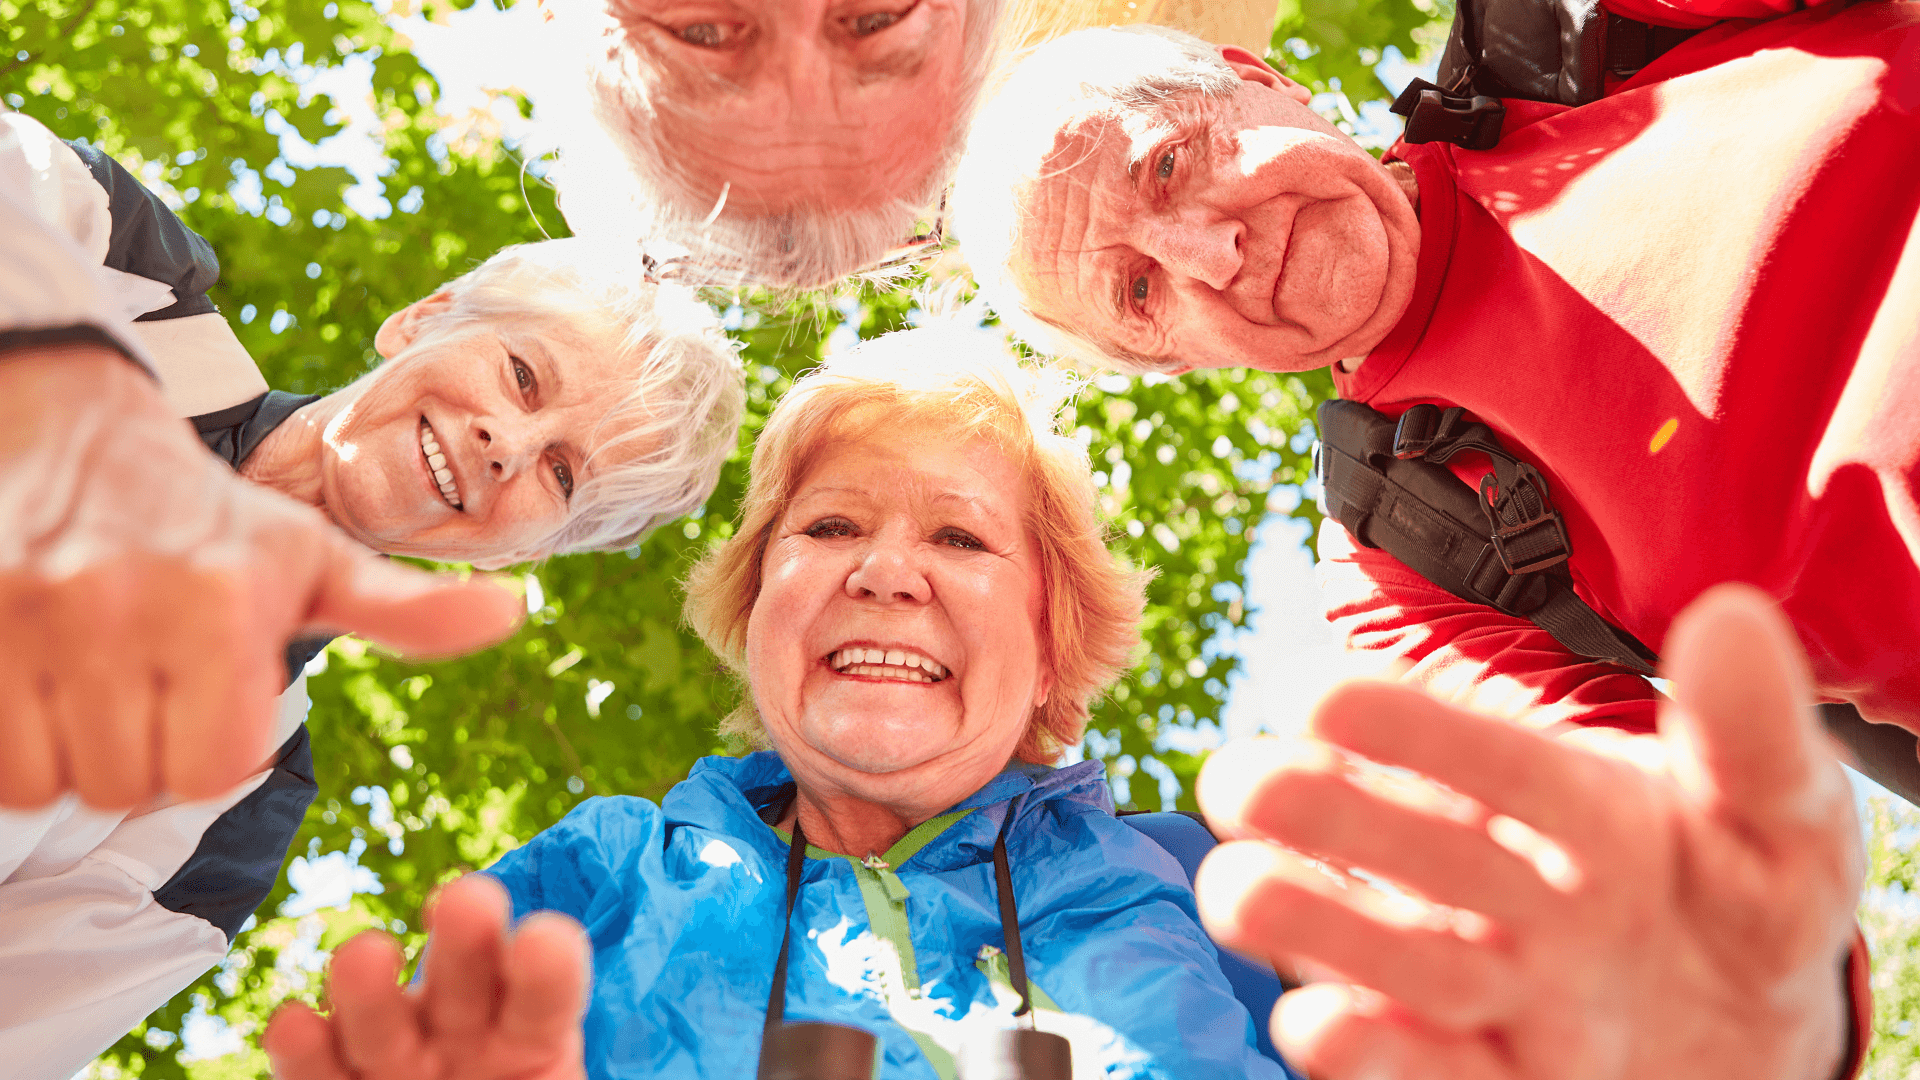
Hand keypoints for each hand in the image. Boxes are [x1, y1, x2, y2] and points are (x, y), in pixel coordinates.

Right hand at [0, 346, 524, 809]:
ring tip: (89, 674)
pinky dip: (11, 744)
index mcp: (227, 595)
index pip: (219, 770)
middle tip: (142, 681)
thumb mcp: (316, 560)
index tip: (206, 692)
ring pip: (50, 782)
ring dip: (70, 752)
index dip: (213, 747)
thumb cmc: (209, 522)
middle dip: (141, 752)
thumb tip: (512, 611)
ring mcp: (24, 609)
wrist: (63, 431)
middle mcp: (122, 598)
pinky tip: (35, 680)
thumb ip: (407, 610)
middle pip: (131, 785)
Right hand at [264, 874, 589, 1079]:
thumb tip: (586, 1062)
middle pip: (464, 980)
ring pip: (381, 1022)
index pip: (545, 995)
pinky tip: (292, 1024)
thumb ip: (552, 1072)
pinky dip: (302, 1049)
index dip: (546, 967)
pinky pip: (318, 1069)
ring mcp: (398, 1060)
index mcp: (532, 1032)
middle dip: (466, 937)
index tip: (543, 939)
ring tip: (367, 953)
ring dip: (371, 987)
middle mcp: (463, 1031)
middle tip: (468, 898)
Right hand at [1195, 583, 1863, 1079]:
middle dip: (1316, 808)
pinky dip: (1368, 1052)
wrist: (1749, 1036)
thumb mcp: (1786, 824)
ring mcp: (1488, 985)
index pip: (1490, 758)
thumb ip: (1755, 736)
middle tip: (1245, 784)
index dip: (1410, 725)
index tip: (1323, 698)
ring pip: (1382, 951)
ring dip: (1309, 920)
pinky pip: (1418, 1072)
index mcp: (1570, 807)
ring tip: (1244, 894)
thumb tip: (1732, 615)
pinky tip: (1324, 1023)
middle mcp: (1504, 889)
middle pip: (1403, 844)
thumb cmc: (1749, 904)